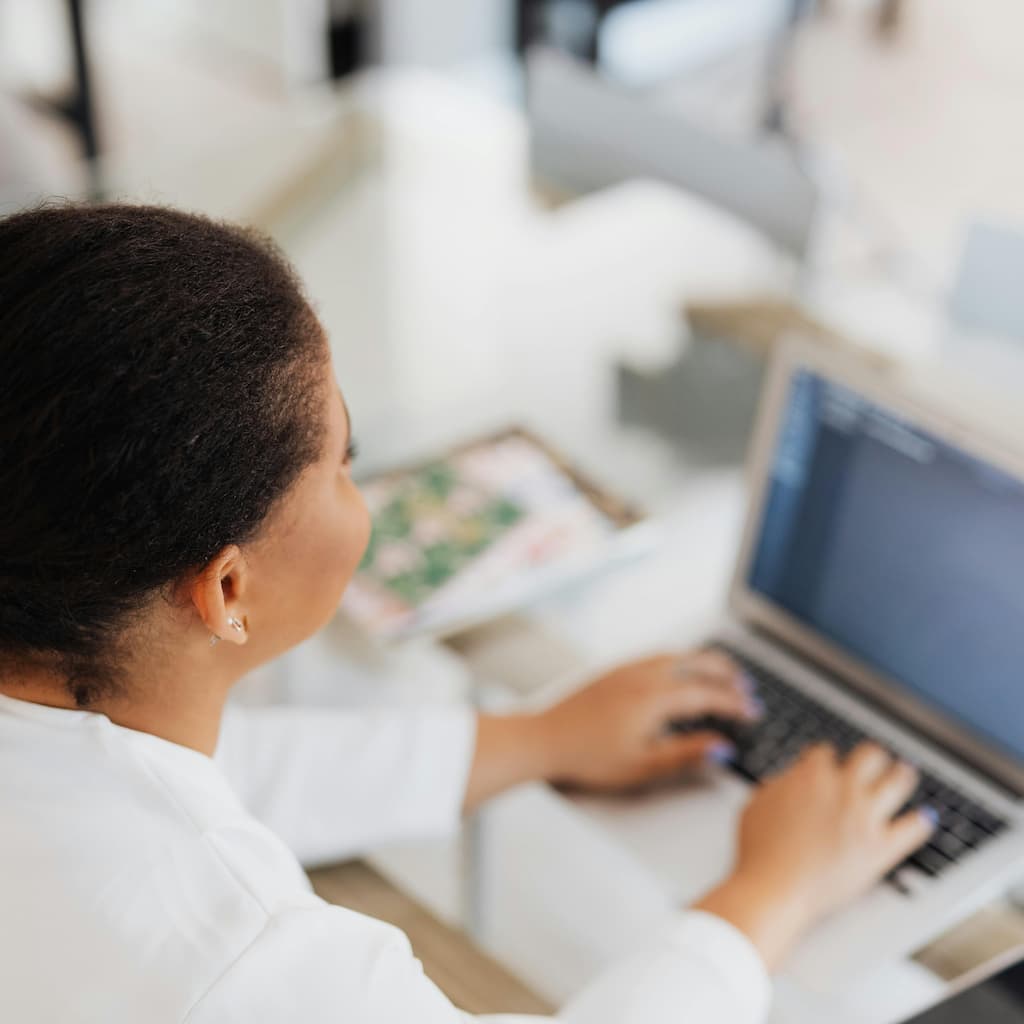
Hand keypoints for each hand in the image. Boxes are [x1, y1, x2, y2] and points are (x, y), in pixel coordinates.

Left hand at [535, 650, 760, 791]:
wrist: (543, 740)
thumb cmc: (588, 757)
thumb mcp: (643, 766)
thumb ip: (686, 754)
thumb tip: (722, 747)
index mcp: (654, 697)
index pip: (707, 694)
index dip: (734, 703)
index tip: (753, 712)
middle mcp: (642, 675)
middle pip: (694, 662)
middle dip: (725, 673)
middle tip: (745, 687)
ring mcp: (625, 669)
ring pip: (674, 655)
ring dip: (702, 662)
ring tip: (718, 675)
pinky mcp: (612, 672)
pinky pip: (655, 657)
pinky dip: (679, 661)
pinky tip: (677, 673)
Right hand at [697, 742, 934, 969]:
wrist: (776, 888)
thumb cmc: (759, 850)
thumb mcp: (756, 804)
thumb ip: (778, 785)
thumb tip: (791, 780)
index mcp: (810, 775)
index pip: (825, 753)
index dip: (825, 758)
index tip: (827, 764)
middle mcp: (843, 788)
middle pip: (869, 756)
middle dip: (870, 757)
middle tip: (873, 760)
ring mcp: (866, 816)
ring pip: (898, 781)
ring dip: (902, 774)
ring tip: (905, 772)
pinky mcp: (882, 848)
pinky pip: (913, 828)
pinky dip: (921, 821)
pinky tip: (924, 818)